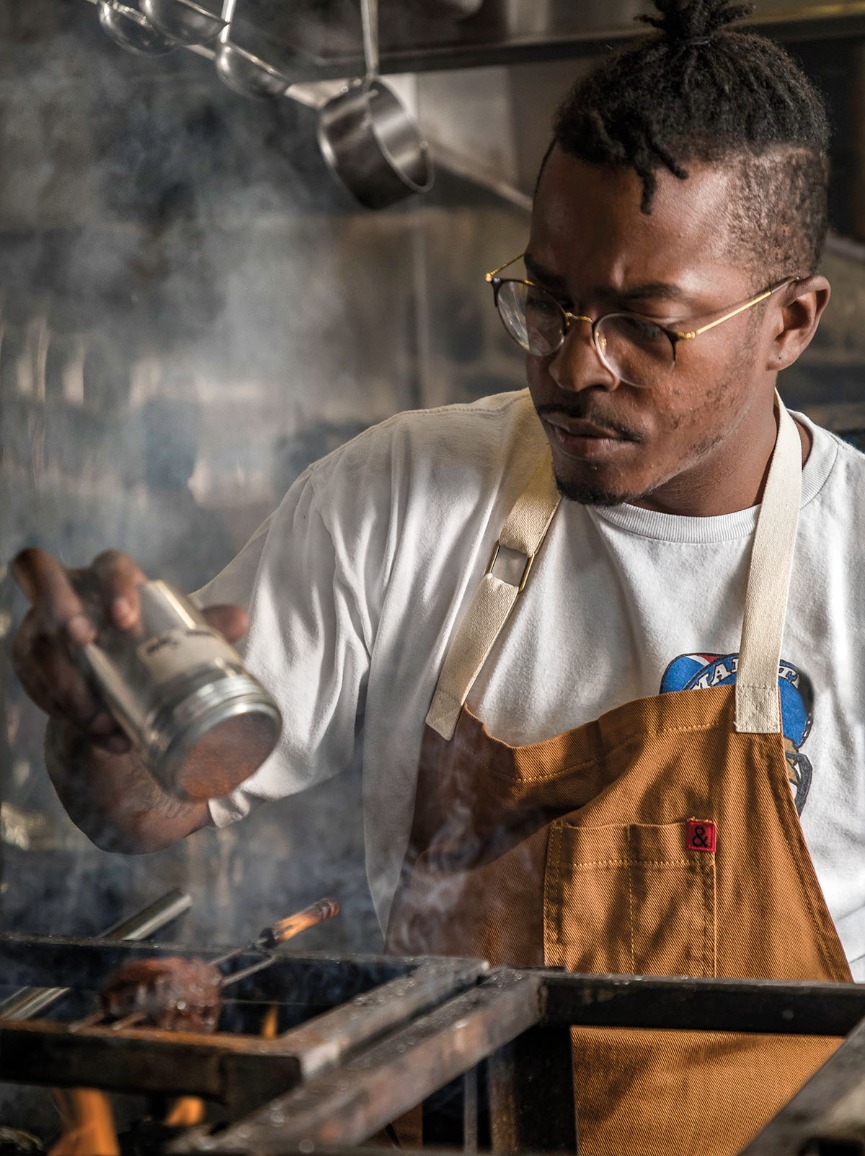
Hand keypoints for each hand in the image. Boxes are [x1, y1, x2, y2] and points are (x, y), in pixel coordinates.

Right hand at [11, 548, 248, 753]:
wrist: (113, 673)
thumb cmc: (148, 641)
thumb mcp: (174, 635)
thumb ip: (206, 627)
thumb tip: (241, 619)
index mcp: (111, 576)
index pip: (109, 564)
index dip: (114, 585)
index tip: (127, 621)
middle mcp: (68, 589)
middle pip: (41, 572)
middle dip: (60, 607)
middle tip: (84, 642)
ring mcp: (40, 622)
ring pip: (38, 641)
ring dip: (68, 683)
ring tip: (104, 718)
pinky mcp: (28, 657)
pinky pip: (35, 681)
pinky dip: (67, 710)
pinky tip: (98, 731)